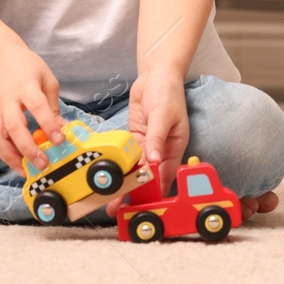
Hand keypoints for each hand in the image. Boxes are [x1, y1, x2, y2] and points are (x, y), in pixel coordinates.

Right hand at [0, 44, 64, 174]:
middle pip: (14, 126)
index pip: (37, 106)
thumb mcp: (47, 79)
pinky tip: (17, 163)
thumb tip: (62, 129)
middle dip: (28, 148)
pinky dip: (4, 153)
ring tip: (26, 170)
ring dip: (10, 157)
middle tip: (43, 163)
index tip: (59, 140)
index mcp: (26, 86)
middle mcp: (9, 100)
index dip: (48, 124)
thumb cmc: (27, 67)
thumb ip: (53, 105)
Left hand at [105, 67, 189, 215]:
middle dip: (134, 193)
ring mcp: (147, 145)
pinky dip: (119, 165)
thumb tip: (154, 161)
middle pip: (148, 177)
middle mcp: (161, 150)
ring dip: (124, 182)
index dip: (154, 192)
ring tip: (109, 198)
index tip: (143, 206)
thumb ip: (157, 138)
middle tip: (119, 209)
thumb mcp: (164, 115)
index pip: (165, 176)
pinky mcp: (135, 138)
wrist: (156, 74)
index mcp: (174, 147)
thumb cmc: (167, 92)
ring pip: (135, 169)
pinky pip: (127, 156)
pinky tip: (109, 175)